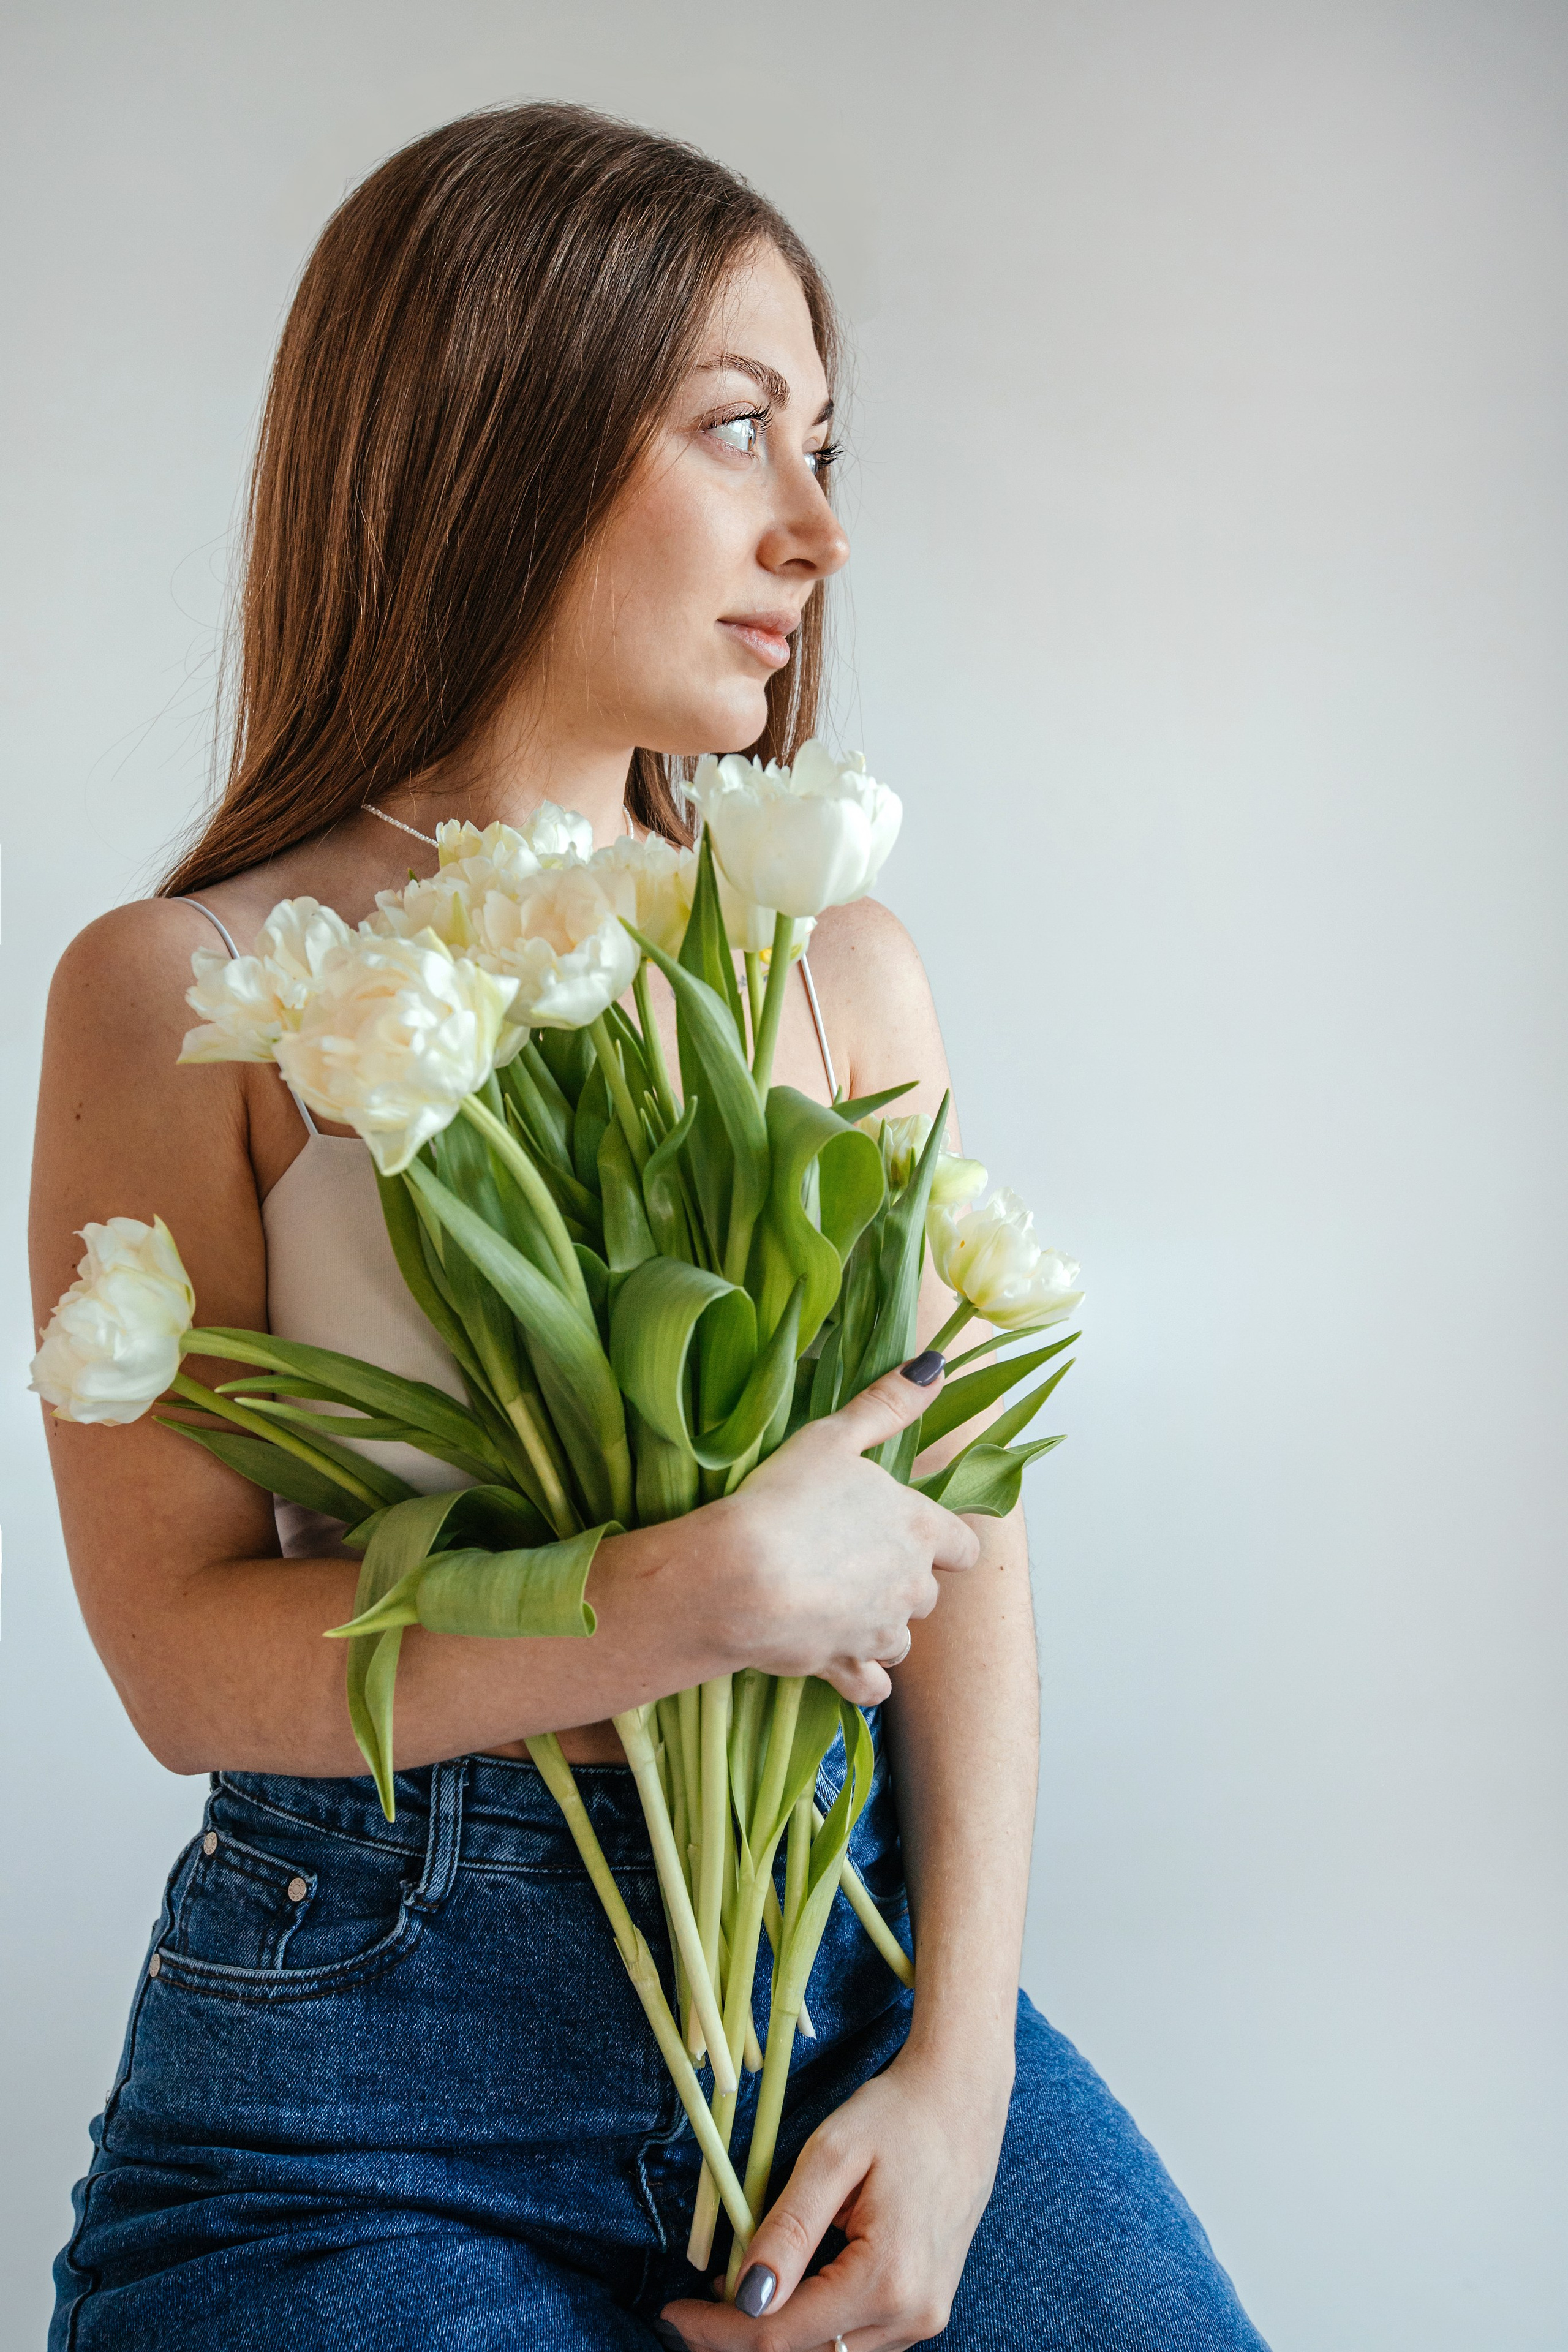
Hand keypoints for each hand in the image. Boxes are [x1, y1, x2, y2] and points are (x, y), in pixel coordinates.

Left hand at [658, 2043, 1009, 2350]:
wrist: (962, 2101)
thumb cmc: (897, 2115)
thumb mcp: (832, 2156)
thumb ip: (788, 2229)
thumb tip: (745, 2296)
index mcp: (888, 2279)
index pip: (781, 2334)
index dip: (718, 2330)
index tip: (672, 2311)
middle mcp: (911, 2317)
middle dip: (737, 2343)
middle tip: (688, 2315)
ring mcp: (922, 2320)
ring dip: (774, 2339)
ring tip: (725, 2303)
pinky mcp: (923, 2311)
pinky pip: (854, 2342)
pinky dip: (810, 2329)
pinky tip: (778, 2297)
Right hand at [711, 1360, 979, 1705]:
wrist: (738, 1577)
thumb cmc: (784, 1499)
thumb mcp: (834, 1437)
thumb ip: (887, 1405)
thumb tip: (936, 1366)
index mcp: (918, 1529)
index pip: (962, 1546)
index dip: (943, 1541)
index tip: (915, 1535)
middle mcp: (910, 1586)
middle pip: (927, 1594)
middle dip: (901, 1583)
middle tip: (855, 1562)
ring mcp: (879, 1632)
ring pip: (900, 1640)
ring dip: (880, 1628)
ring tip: (838, 1606)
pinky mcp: (844, 1667)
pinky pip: (871, 1687)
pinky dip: (863, 1679)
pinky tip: (841, 1661)